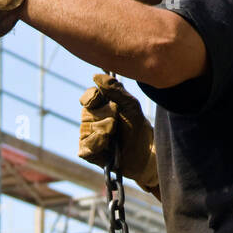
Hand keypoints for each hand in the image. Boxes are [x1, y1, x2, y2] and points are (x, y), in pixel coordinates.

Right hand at [78, 73, 159, 192]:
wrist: (148, 153)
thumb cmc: (140, 128)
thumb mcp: (130, 105)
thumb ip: (115, 90)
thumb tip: (95, 76)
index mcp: (102, 108)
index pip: (87, 98)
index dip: (91, 97)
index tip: (99, 98)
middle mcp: (93, 122)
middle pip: (86, 113)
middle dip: (103, 116)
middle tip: (116, 122)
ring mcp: (91, 139)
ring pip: (85, 130)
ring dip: (102, 130)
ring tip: (115, 135)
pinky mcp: (91, 155)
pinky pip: (85, 147)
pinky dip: (97, 144)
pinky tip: (108, 145)